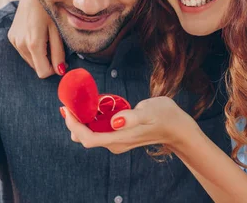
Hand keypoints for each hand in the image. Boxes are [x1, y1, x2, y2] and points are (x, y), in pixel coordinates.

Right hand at [8, 0, 66, 77]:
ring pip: (30, 60)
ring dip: (40, 54)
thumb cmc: (51, 8)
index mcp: (33, 43)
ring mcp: (14, 40)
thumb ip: (59, 52)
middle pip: (36, 67)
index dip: (55, 70)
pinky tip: (38, 33)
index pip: (43, 72)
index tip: (62, 60)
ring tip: (47, 37)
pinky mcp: (11, 36)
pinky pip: (24, 51)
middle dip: (48, 61)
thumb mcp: (59, 30)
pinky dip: (33, 48)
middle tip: (55, 44)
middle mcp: (20, 44)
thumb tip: (60, 71)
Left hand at [61, 96, 196, 153]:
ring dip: (81, 121)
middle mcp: (116, 143)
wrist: (178, 128)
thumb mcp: (150, 111)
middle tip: (70, 104)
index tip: (68, 110)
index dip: (74, 126)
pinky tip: (93, 108)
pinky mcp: (120, 136)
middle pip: (85, 138)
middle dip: (74, 123)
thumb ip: (132, 117)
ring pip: (91, 135)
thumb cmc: (165, 117)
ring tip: (78, 104)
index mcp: (120, 138)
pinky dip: (91, 121)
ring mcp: (118, 141)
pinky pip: (99, 131)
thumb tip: (116, 121)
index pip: (88, 138)